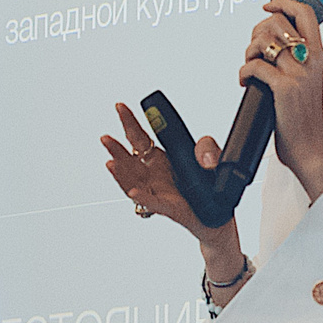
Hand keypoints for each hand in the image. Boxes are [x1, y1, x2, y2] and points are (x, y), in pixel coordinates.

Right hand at [101, 102, 226, 242]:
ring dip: (120, 173)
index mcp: (160, 159)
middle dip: (116, 149)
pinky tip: (134, 191)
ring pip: (133, 182)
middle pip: (130, 160)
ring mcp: (158, 191)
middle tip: (105, 138)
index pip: (139, 138)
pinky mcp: (168, 208)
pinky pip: (152, 203)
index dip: (129, 122)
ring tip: (111, 163)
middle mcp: (154, 175)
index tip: (120, 107)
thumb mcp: (211, 159)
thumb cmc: (208, 188)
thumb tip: (203, 154)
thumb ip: (208, 149)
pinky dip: (142, 197)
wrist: (217, 215)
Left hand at [240, 0, 322, 202]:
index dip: (282, 3)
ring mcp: (299, 74)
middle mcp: (311, 59)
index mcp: (318, 54)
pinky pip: (255, 66)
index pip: (305, 12)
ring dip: (248, 52)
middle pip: (278, 22)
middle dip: (257, 31)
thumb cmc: (302, 116)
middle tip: (253, 51)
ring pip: (265, 42)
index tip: (267, 8)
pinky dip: (244, 72)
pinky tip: (246, 84)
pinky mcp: (285, 89)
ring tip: (249, 67)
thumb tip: (269, 39)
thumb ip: (295, 59)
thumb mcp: (306, 80)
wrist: (310, 148)